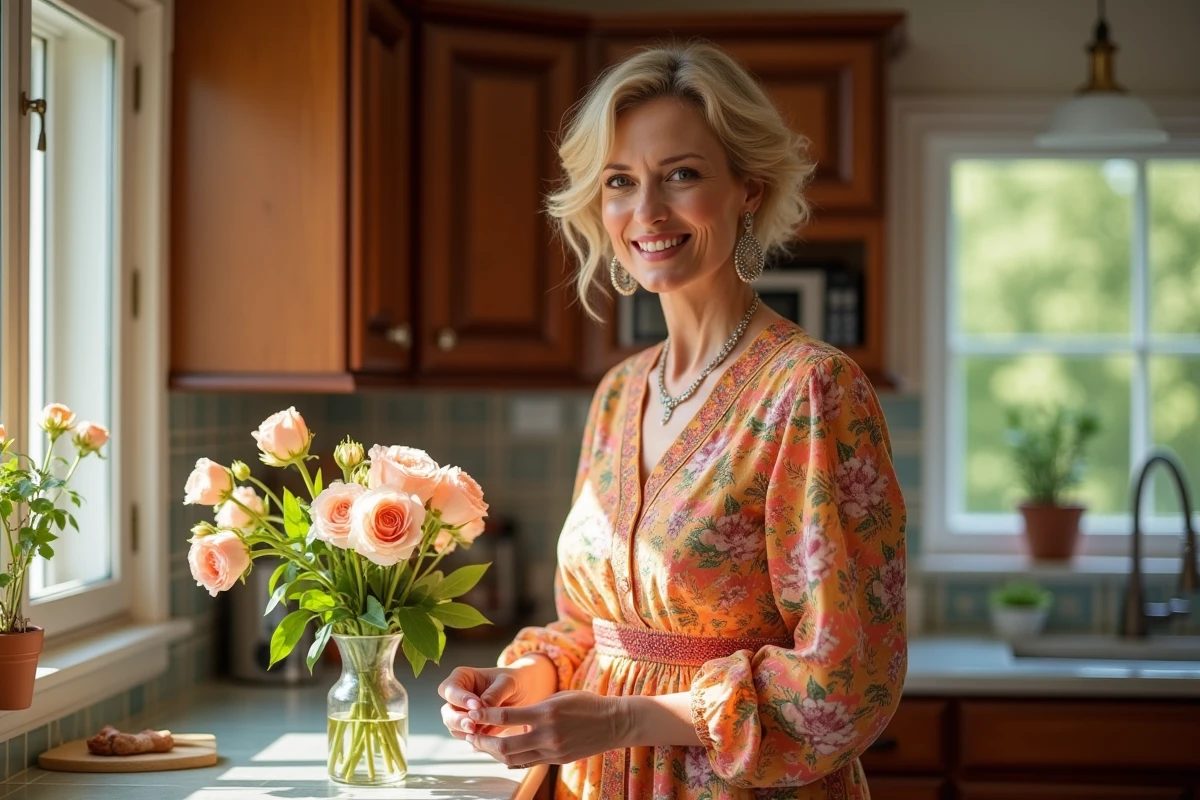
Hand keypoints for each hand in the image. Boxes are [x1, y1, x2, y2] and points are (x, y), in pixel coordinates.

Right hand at [438, 658, 554, 740]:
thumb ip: (496, 692)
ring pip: (454, 728)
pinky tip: (486, 743)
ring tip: (480, 735)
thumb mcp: (509, 682)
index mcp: (462, 678)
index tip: (477, 705)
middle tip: (473, 726)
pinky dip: (475, 741)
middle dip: (458, 720)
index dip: (460, 698)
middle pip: (447, 711)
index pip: (450, 689)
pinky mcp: (471, 729)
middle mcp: (458, 697)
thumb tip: (482, 707)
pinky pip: (467, 737)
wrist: (524, 694)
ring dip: (465, 733)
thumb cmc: (514, 681)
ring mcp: (462, 714)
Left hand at [465, 690, 628, 767]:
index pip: (507, 715)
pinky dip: (511, 759)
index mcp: (546, 712)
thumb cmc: (586, 703)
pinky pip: (527, 762)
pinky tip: (501, 754)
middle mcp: (547, 734)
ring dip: (494, 752)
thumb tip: (510, 716)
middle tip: (470, 735)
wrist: (613, 723)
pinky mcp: (557, 760)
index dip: (485, 715)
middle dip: (483, 741)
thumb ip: (534, 708)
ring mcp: (552, 750)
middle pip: (505, 744)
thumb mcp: (558, 697)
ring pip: (513, 758)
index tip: (471, 713)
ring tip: (482, 745)